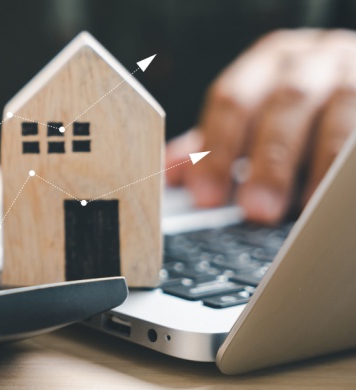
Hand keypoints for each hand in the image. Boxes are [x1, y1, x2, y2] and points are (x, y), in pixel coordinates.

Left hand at [167, 29, 355, 222]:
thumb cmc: (301, 105)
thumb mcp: (257, 115)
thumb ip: (219, 141)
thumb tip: (172, 174)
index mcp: (268, 61)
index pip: (232, 98)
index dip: (216, 149)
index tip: (206, 195)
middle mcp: (311, 60)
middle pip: (284, 105)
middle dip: (268, 162)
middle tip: (255, 209)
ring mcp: (351, 75)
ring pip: (335, 118)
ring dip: (317, 167)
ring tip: (303, 209)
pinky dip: (343, 168)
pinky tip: (333, 194)